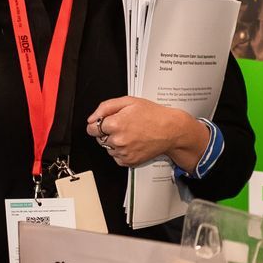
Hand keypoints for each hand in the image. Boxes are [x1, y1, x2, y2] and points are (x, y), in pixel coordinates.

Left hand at [85, 96, 206, 170]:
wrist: (170, 130)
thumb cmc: (153, 115)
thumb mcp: (129, 101)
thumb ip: (105, 107)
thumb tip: (91, 118)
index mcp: (115, 123)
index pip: (91, 128)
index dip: (98, 124)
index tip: (107, 122)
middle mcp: (118, 140)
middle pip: (99, 139)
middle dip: (107, 132)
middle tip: (123, 126)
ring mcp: (124, 152)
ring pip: (108, 148)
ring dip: (115, 142)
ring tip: (130, 134)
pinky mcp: (129, 161)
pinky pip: (117, 158)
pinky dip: (121, 152)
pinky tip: (132, 143)